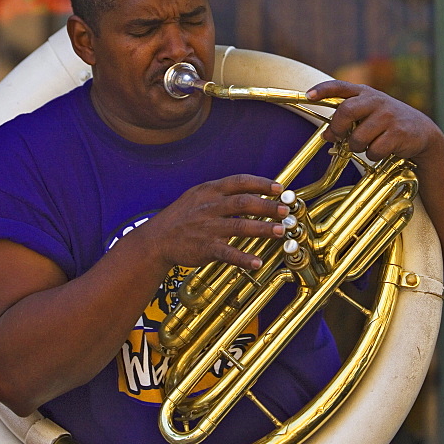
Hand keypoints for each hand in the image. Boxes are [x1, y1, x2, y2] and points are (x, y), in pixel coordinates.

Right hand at [145, 174, 289, 271]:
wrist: (157, 239)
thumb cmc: (182, 216)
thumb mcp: (198, 195)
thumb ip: (222, 193)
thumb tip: (252, 192)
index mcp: (209, 190)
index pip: (239, 181)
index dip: (261, 184)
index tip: (279, 188)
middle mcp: (210, 206)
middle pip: (244, 202)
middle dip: (268, 206)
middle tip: (286, 210)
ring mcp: (207, 227)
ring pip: (240, 226)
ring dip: (263, 228)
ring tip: (281, 231)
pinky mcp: (205, 247)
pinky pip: (228, 253)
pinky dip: (244, 258)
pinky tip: (257, 262)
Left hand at [306, 80, 440, 162]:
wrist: (422, 133)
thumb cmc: (387, 122)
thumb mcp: (368, 113)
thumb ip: (346, 119)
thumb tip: (325, 135)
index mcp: (364, 93)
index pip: (339, 86)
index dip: (322, 90)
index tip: (309, 96)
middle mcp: (376, 100)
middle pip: (346, 112)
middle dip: (337, 129)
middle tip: (337, 137)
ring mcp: (388, 116)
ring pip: (358, 137)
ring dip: (357, 147)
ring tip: (366, 145)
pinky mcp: (399, 133)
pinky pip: (374, 150)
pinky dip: (373, 155)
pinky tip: (381, 150)